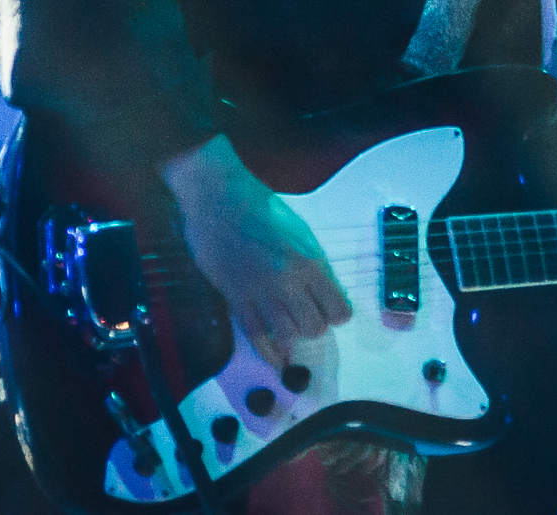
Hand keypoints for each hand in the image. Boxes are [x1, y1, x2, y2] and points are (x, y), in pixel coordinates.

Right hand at [161, 136, 351, 366]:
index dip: (337, 313)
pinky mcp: (235, 297)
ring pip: (286, 335)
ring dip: (291, 336)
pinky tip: (275, 357)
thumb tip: (324, 292)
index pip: (338, 308)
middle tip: (307, 316)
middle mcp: (288, 281)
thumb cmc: (262, 208)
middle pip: (314, 327)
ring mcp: (260, 292)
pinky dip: (268, 350)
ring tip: (289, 327)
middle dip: (314, 326)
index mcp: (309, 261)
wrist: (218, 200)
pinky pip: (255, 335)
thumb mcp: (300, 231)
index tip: (331, 310)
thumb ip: (312, 263)